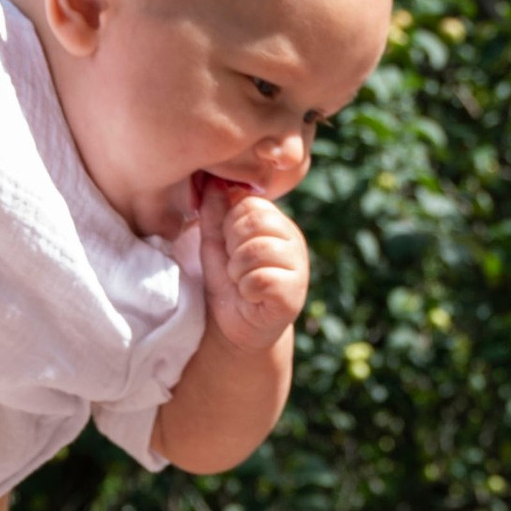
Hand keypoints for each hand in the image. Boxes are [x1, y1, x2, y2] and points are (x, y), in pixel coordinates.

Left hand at [199, 177, 309, 351]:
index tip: (229, 248)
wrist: (234, 328)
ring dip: (238, 270)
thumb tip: (212, 181)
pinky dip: (247, 289)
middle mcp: (293, 240)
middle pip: (256, 222)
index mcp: (275, 223)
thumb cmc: (227, 283)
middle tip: (235, 267)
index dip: (230, 226)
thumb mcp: (215, 244)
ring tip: (241, 282)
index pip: (250, 204)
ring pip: (258, 250)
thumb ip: (214, 213)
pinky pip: (262, 279)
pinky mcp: (295, 293)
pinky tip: (250, 296)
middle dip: (233, 247)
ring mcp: (298, 266)